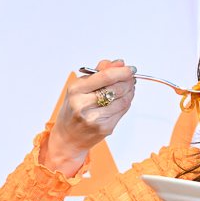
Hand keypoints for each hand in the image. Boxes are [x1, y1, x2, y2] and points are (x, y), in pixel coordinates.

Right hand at [42, 59, 135, 175]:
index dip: (121, 72)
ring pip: (122, 100)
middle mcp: (83, 104)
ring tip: (129, 87)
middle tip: (131, 77)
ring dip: (130, 91)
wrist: (68, 137)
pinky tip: (124, 98)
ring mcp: (94, 118)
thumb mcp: (79, 88)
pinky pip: (122, 111)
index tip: (130, 68)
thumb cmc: (73, 110)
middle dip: (128, 81)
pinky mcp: (104, 128)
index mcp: (76, 90)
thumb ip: (98, 73)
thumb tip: (119, 63)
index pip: (105, 77)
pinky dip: (127, 102)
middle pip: (116, 88)